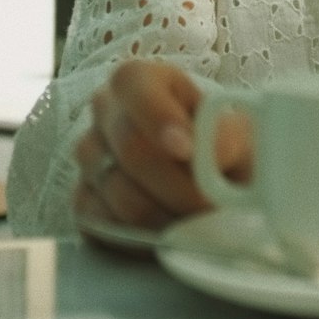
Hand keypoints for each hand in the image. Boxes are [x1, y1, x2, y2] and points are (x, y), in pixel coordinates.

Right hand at [73, 60, 251, 236]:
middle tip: (212, 203)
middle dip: (179, 184)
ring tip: (202, 223)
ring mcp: (89, 158)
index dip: (161, 120)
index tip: (188, 149)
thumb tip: (212, 153)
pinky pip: (106, 227)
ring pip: (121, 195)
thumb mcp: (234, 129)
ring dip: (168, 218)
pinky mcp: (83, 202)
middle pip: (131, 149)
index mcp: (137, 80)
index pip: (136, 90)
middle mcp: (104, 112)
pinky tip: (173, 236)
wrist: (212, 177)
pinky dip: (144, 239)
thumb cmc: (221, 144)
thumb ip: (225, 136)